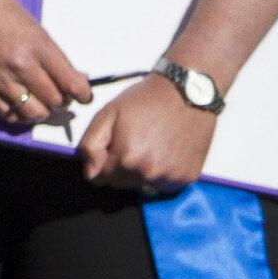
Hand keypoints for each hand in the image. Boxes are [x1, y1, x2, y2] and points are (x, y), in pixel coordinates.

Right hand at [0, 0, 89, 135]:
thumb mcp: (32, 26)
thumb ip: (51, 54)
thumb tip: (71, 76)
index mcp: (37, 45)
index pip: (71, 83)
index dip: (83, 94)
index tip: (83, 94)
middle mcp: (19, 65)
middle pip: (55, 100)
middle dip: (63, 100)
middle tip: (61, 93)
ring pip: (34, 113)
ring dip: (42, 110)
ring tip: (41, 100)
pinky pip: (8, 114)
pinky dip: (19, 114)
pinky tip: (21, 104)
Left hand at [82, 74, 216, 193]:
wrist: (188, 93)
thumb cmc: (146, 101)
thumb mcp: (108, 114)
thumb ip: (91, 145)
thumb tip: (90, 172)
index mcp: (126, 158)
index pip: (99, 178)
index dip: (101, 162)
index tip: (112, 146)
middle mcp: (149, 172)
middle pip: (121, 183)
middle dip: (120, 168)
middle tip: (133, 143)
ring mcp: (171, 177)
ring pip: (142, 185)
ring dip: (141, 172)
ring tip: (150, 146)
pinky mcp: (187, 177)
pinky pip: (164, 185)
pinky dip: (162, 174)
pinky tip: (166, 152)